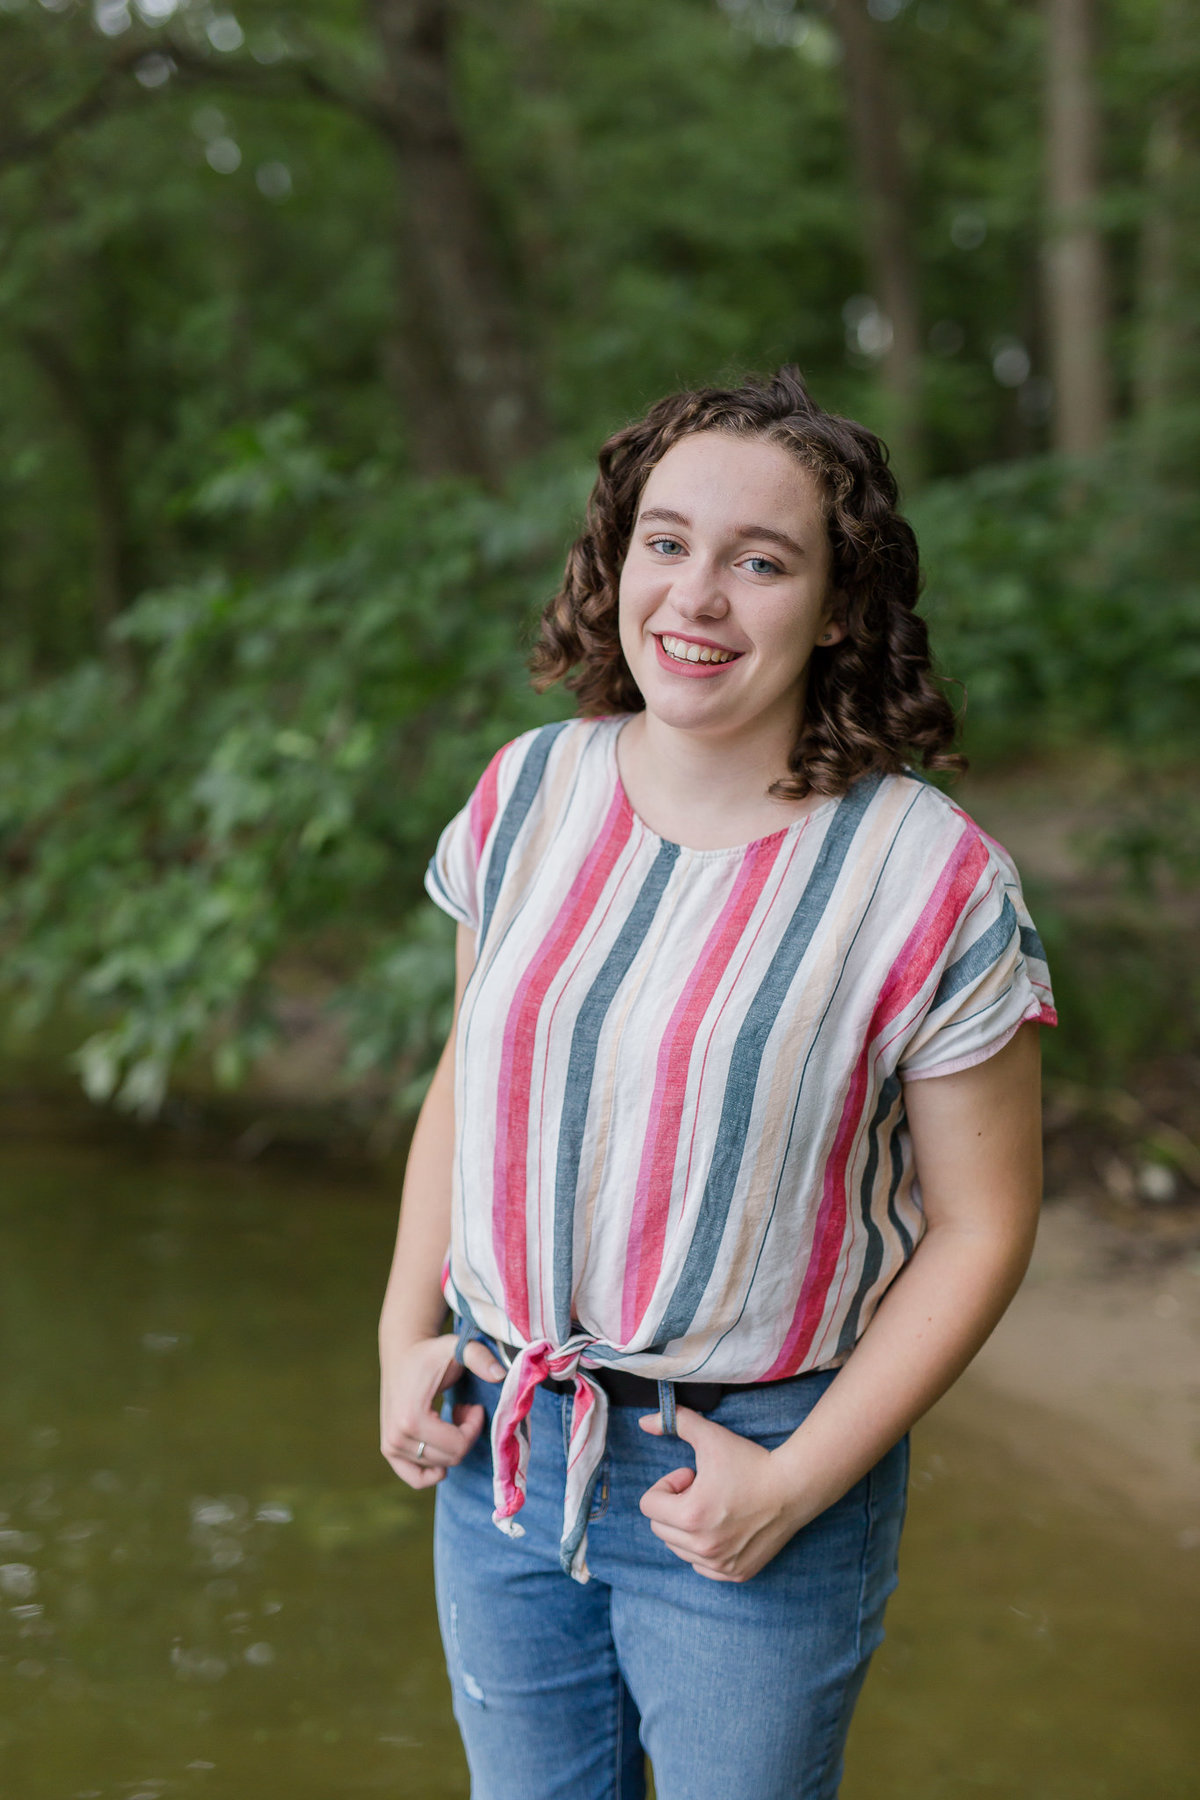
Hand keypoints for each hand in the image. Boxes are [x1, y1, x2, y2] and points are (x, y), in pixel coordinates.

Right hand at [380, 1334, 504, 1489]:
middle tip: (464, 1410)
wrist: (402, 1352)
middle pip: (451, 1458)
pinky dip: (433, 1471)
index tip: (474, 1406)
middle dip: (466, 1435)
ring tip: (451, 1418)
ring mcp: (390, 1447)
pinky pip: (416, 1479)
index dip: (474, 1427)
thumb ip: (480, 1357)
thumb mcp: (456, 1348)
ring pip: (439, 1466)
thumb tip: (501, 1375)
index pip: (458, 1445)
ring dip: (452, 1444)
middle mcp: (396, 1438)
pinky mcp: (389, 1451)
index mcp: (411, 1419)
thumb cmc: (431, 1352)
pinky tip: (443, 1448)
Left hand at [637, 1407, 807, 1581]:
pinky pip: (701, 1566)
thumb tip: (643, 1422)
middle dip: (675, 1506)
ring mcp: (719, 1564)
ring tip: (715, 1507)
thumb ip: (675, 1422)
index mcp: (690, 1516)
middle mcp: (702, 1546)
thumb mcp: (710, 1436)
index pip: (649, 1505)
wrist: (793, 1488)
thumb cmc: (750, 1461)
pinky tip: (724, 1527)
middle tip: (703, 1489)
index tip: (691, 1475)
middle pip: (659, 1528)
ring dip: (688, 1528)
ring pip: (678, 1548)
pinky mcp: (735, 1574)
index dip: (667, 1485)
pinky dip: (704, 1549)